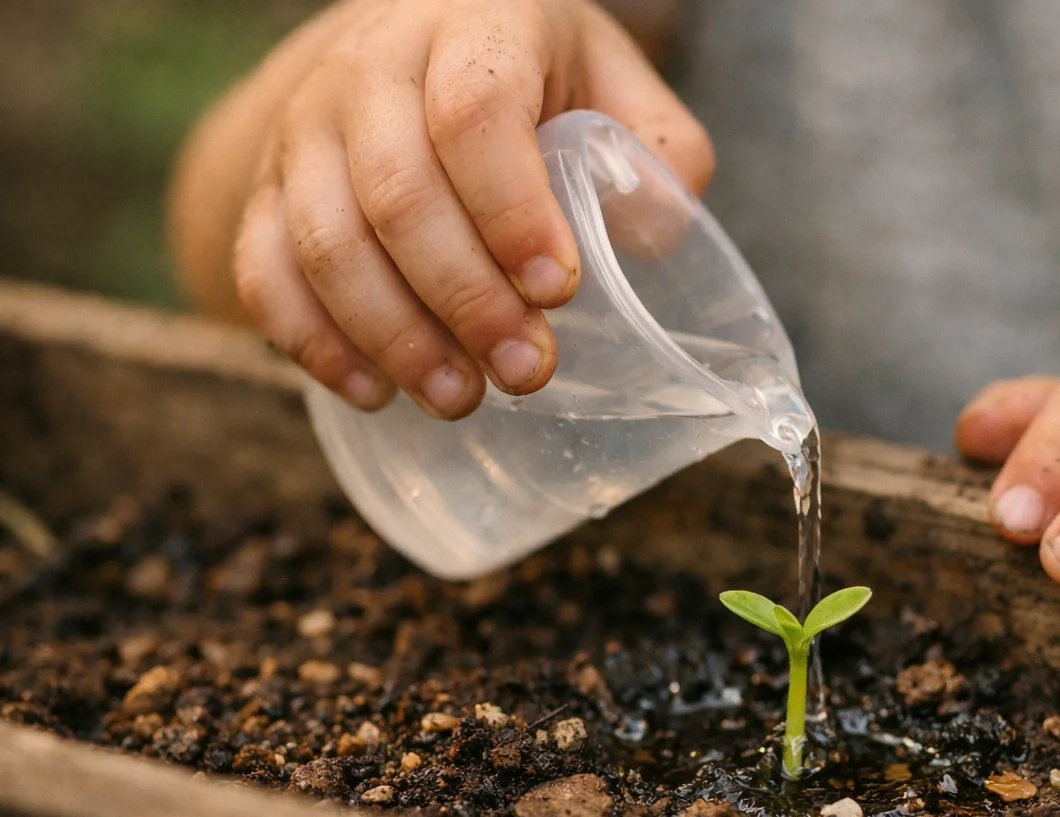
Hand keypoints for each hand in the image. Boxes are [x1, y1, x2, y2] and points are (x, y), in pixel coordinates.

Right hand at [182, 0, 712, 419]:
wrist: (408, 53)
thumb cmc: (533, 83)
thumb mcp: (610, 86)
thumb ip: (658, 151)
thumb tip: (652, 228)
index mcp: (472, 29)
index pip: (475, 115)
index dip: (513, 212)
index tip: (559, 290)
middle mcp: (372, 69)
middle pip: (398, 194)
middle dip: (466, 300)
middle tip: (526, 372)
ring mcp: (305, 129)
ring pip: (327, 243)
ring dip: (395, 337)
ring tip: (459, 399)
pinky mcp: (265, 190)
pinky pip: (264, 271)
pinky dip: (315, 343)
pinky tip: (374, 391)